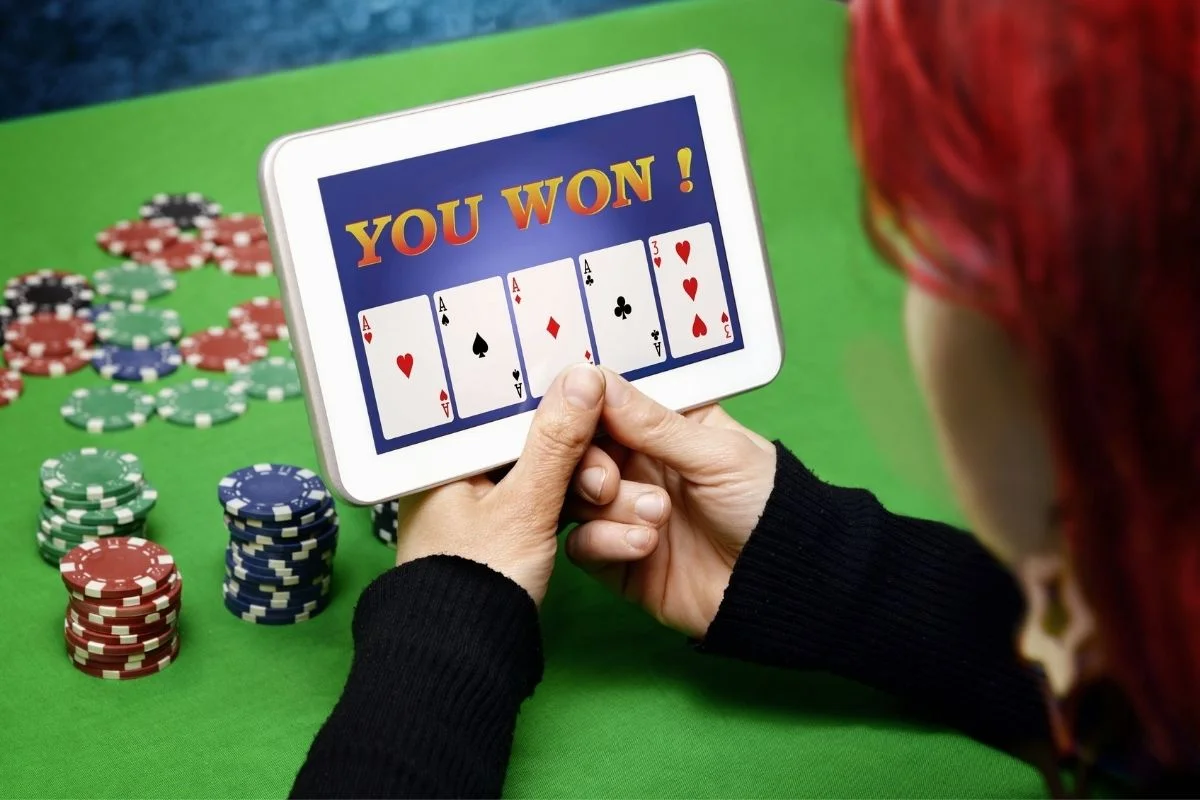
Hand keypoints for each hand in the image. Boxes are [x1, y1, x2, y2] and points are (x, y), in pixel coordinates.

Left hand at [395, 364, 605, 605]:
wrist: (461, 659)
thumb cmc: (477, 581)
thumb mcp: (525, 505)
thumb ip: (556, 443)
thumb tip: (583, 377)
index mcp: (446, 457)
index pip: (505, 407)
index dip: (553, 400)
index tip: (596, 394)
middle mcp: (459, 475)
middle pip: (530, 441)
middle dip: (579, 454)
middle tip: (609, 476)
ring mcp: (480, 506)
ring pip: (543, 474)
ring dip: (584, 484)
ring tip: (622, 498)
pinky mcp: (500, 533)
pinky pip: (544, 501)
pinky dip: (573, 504)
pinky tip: (607, 504)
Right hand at [565, 370, 776, 638]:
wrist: (780, 582)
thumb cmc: (765, 505)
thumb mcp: (716, 453)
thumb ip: (652, 422)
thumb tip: (593, 378)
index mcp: (661, 428)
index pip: (604, 408)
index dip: (584, 409)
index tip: (575, 412)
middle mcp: (636, 466)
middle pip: (578, 454)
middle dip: (588, 465)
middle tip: (609, 481)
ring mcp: (623, 512)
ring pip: (576, 498)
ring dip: (610, 507)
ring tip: (658, 517)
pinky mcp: (616, 559)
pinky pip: (582, 545)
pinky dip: (605, 542)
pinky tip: (645, 545)